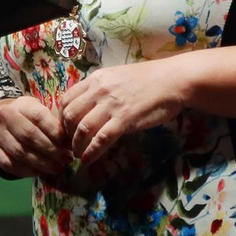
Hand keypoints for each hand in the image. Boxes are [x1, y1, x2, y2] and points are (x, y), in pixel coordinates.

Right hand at [0, 95, 70, 177]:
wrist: (5, 122)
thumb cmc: (32, 118)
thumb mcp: (42, 111)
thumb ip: (55, 122)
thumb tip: (72, 140)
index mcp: (22, 105)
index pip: (39, 118)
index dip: (56, 132)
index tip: (70, 145)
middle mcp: (6, 118)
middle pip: (29, 135)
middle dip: (51, 150)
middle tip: (66, 159)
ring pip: (20, 152)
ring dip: (41, 163)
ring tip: (58, 168)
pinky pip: (10, 165)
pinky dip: (27, 171)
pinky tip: (41, 173)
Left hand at [61, 60, 193, 163]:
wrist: (173, 80)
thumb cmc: (149, 78)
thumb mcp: (117, 76)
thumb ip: (101, 89)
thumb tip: (88, 105)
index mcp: (96, 78)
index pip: (66, 99)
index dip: (62, 118)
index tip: (66, 129)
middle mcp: (99, 90)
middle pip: (70, 115)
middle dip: (66, 134)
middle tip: (71, 144)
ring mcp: (111, 105)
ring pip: (82, 129)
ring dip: (77, 146)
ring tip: (79, 155)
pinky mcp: (125, 120)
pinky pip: (101, 139)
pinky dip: (91, 152)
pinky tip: (89, 159)